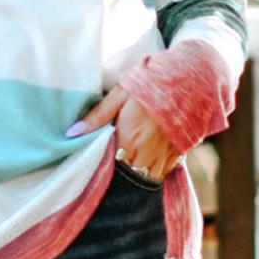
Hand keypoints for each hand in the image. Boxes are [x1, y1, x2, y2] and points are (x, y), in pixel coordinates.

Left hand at [65, 84, 181, 180]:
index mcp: (129, 140)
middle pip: (128, 176)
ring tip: (127, 168)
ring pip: (146, 178)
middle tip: (111, 167)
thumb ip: (96, 116)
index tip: (96, 165)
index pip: (110, 167)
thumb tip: (71, 133)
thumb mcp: (119, 96)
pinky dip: (153, 171)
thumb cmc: (149, 86)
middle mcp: (147, 153)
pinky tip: (145, 164)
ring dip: (136, 175)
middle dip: (119, 174)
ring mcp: (164, 156)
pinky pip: (163, 172)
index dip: (103, 168)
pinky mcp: (177, 153)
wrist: (187, 80)